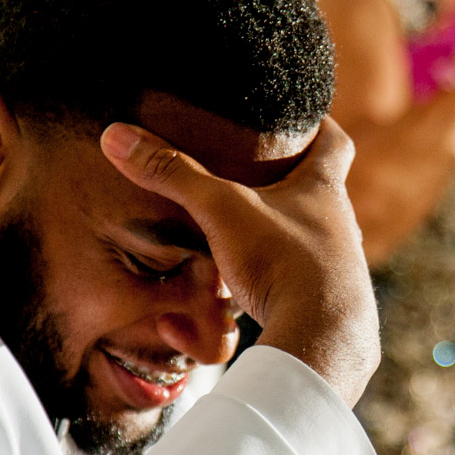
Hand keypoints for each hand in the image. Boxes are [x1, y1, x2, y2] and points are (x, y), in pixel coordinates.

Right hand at [100, 117, 380, 405]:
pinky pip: (291, 289)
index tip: (302, 118)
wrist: (320, 335)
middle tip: (256, 177)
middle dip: (291, 186)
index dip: (319, 127)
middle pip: (322, 194)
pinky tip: (231, 302)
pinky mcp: (323, 306)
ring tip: (238, 237)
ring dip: (275, 240)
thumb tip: (117, 136)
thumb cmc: (281, 260)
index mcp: (322, 190)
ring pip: (306, 244)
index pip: (334, 143)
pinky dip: (264, 287)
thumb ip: (173, 175)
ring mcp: (335, 268)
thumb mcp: (221, 209)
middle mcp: (338, 226)